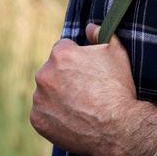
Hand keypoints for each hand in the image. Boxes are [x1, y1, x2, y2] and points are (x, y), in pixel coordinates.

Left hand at [30, 22, 142, 155]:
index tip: (87, 73)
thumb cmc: (118, 89)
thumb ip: (100, 34)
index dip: (76, 61)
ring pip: (45, 94)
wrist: (118, 128)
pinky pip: (42, 115)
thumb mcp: (116, 53)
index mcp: (60, 54)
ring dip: (57, 97)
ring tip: (79, 108)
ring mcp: (39, 98)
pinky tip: (72, 120)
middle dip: (64, 79)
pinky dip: (53, 117)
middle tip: (84, 92)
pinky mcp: (37, 120)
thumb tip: (89, 27)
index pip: (62, 50)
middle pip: (51, 72)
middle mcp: (44, 74)